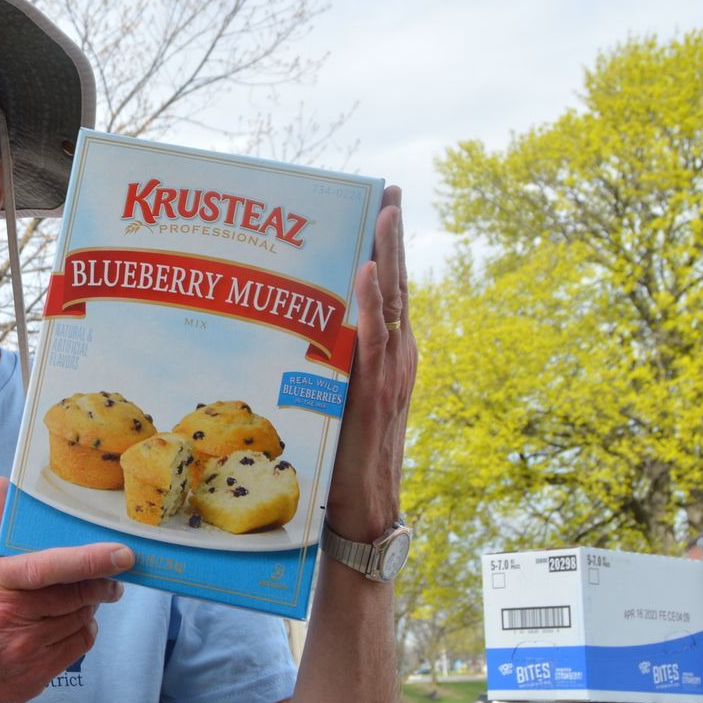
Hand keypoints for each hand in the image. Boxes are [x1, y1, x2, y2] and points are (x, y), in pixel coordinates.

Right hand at [0, 478, 129, 702]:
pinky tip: (74, 624)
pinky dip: (84, 631)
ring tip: (87, 599)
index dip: (89, 559)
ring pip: (81, 619)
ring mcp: (28, 648)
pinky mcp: (39, 674)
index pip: (49, 567)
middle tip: (110, 576)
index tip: (121, 554)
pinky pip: (78, 647)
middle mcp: (13, 615)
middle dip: (101, 584)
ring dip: (91, 607)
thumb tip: (2, 486)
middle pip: (76, 594)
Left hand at [325, 186, 418, 543]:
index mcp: (390, 357)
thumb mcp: (339, 400)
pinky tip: (365, 272)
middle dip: (392, 237)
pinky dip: (372, 304)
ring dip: (387, 255)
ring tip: (384, 212)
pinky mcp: (375, 395)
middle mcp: (398, 358)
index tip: (383, 207)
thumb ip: (332, 366)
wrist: (363, 512)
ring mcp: (391, 375)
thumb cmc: (344, 460)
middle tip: (388, 190)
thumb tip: (305, 335)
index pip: (388, 291)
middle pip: (395, 285)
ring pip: (391, 303)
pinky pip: (375, 340)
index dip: (387, 249)